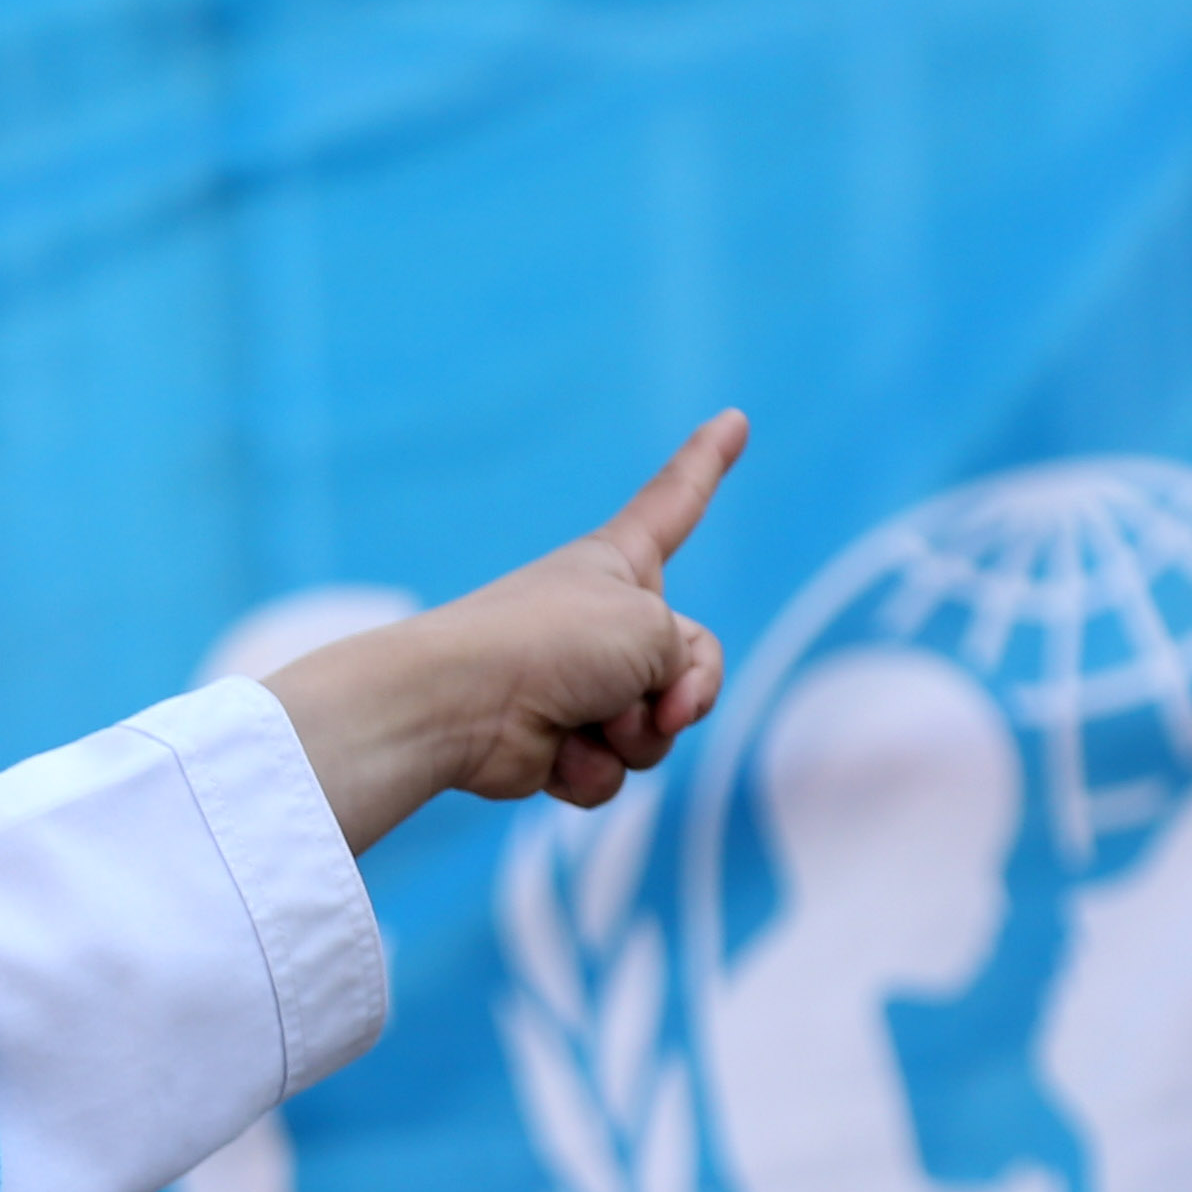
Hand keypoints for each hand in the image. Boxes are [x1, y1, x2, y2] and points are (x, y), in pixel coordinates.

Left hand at [268, 410, 746, 849]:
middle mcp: (603, 619)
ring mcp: (579, 683)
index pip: (676, 502)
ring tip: (590, 720)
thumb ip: (688, 663)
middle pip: (692, 660)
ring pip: (656, 728)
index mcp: (621, 561)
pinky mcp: (554, 742)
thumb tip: (647, 726)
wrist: (460, 705)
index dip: (707, 464)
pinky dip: (591, 771)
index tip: (731, 421)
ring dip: (638, 736)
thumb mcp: (656, 627)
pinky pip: (610, 770)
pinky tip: (554, 755)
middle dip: (689, 691)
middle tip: (659, 700)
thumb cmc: (551, 641)